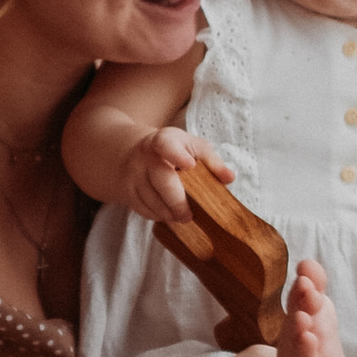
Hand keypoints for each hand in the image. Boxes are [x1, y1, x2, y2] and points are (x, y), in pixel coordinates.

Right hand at [117, 129, 231, 223]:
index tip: (189, 165)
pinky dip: (158, 215)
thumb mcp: (191, 146)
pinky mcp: (126, 191)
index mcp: (164, 140)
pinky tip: (168, 213)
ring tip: (182, 216)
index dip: (177, 154)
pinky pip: (143, 209)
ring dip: (169, 213)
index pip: (166, 144)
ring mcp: (132, 174)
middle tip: (190, 216)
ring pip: (152, 200)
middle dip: (178, 203)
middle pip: (162, 182)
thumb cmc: (171, 151)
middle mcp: (144, 156)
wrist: (128, 152)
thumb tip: (229, 178)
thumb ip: (211, 160)